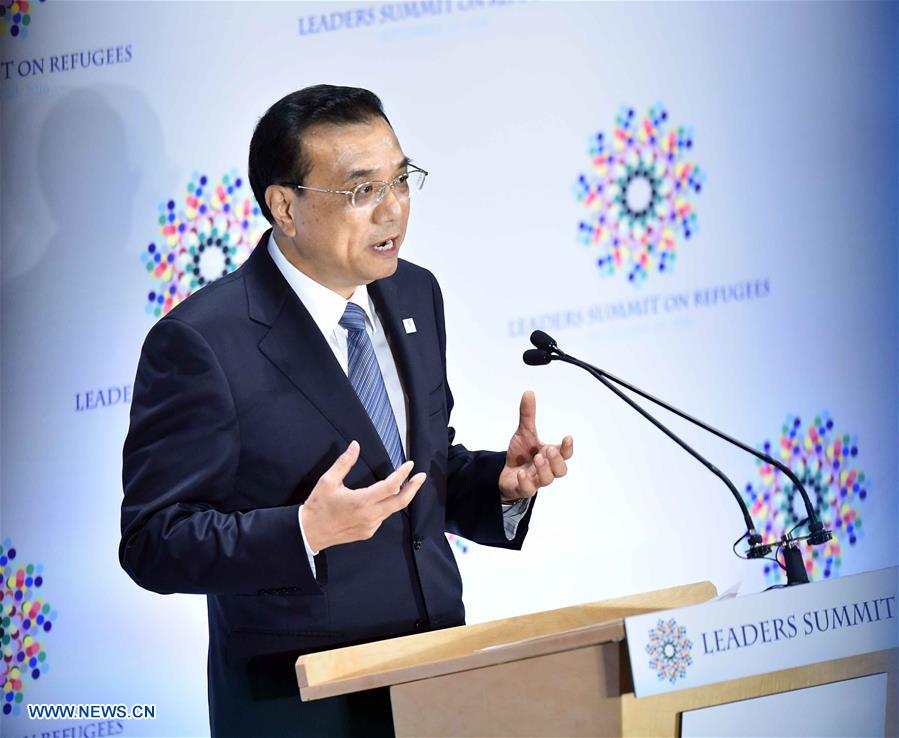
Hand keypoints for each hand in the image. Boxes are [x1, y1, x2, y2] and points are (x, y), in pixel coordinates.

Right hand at [301, 441, 425, 551]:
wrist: (309, 532)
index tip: (409, 465)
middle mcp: (370, 516)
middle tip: (421, 476)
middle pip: (400, 502)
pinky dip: (387, 507)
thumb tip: (355, 445)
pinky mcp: (367, 533)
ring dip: (401, 497)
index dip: (402, 474)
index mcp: (362, 501)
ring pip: (392, 510)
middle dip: (413, 488)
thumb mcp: (328, 481)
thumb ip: (344, 462)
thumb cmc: (318, 506)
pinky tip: (385, 499)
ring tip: (407, 485)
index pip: (391, 486)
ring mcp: (370, 526)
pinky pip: (383, 518)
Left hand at [498, 391, 572, 501]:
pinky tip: (521, 473)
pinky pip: (528, 489)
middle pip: (561, 470)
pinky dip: (526, 482)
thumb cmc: (520, 454)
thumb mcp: (523, 432)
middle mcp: (545, 468)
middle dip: (557, 461)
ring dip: (544, 469)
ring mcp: (535, 480)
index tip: (567, 437)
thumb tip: (529, 392)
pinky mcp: (523, 488)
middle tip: (549, 450)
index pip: (565, 454)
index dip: (568, 448)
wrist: (503, 472)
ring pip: (547, 480)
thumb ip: (528, 415)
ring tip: (536, 458)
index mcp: (549, 455)